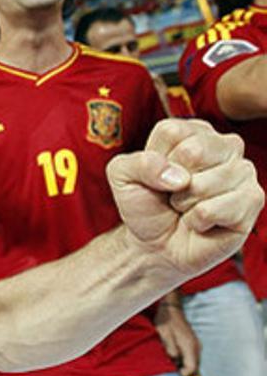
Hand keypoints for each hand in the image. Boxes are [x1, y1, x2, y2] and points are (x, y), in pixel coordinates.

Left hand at [107, 119, 262, 280]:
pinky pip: (214, 209)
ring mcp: (243, 171)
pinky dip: (198, 221)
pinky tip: (202, 222)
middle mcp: (224, 145)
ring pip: (203, 184)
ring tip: (188, 208)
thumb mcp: (123, 176)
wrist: (156, 244)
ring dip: (185, 204)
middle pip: (193, 152)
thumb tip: (178, 175)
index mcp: (193, 132)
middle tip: (173, 194)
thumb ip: (139, 163)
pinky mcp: (253, 200)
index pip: (171, 132)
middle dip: (171, 183)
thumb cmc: (144, 204)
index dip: (154, 161)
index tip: (156, 176)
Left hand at [154, 296, 199, 375]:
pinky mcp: (193, 343)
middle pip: (195, 367)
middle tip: (172, 367)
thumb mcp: (164, 336)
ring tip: (172, 360)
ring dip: (184, 365)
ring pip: (194, 362)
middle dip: (185, 371)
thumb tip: (176, 362)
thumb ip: (171, 349)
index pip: (192, 368)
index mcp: (189, 346)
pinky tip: (175, 355)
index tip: (174, 372)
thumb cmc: (166, 322)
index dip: (184, 374)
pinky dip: (185, 359)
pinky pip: (192, 356)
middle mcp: (196, 347)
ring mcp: (196, 345)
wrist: (171, 308)